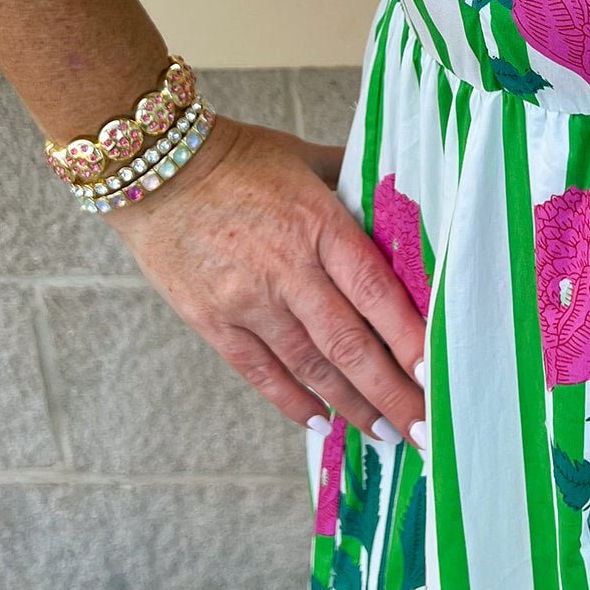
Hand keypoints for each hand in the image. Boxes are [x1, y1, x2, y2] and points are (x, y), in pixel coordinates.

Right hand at [103, 113, 425, 448]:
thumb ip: (353, 182)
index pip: (375, 290)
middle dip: (392, 393)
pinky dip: (294, 400)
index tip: (436, 372)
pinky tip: (321, 420)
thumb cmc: (238, 158)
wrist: (153, 169)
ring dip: (351, 405)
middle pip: (348, 343)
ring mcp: (247, 300)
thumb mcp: (306, 158)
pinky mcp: (212, 321)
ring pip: (310, 367)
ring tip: (385, 431)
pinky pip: (261, 373)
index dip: (408, 336)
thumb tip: (399, 196)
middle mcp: (285, 269)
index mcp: (318, 223)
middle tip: (425, 429)